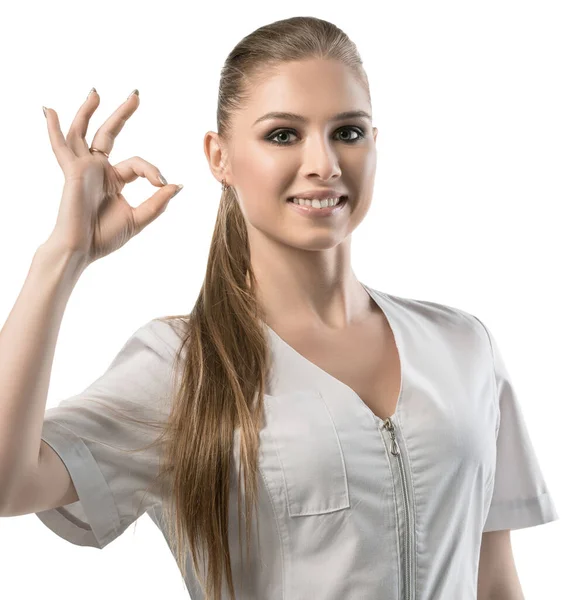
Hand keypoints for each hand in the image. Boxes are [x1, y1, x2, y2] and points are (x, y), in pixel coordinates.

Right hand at [43, 89, 182, 265]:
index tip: (163, 183)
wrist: (82, 250)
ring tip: (96, 92)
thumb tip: (177, 185)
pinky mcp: (72, 172)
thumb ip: (157, 202)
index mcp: (114, 180)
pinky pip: (61, 146)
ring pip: (83, 133)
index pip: (138, 164)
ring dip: (88, 112)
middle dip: (122, 114)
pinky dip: (54, 129)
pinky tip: (49, 110)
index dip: (153, 171)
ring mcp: (84, 169)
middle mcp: (98, 170)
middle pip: (109, 134)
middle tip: (136, 95)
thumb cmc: (105, 238)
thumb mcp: (139, 218)